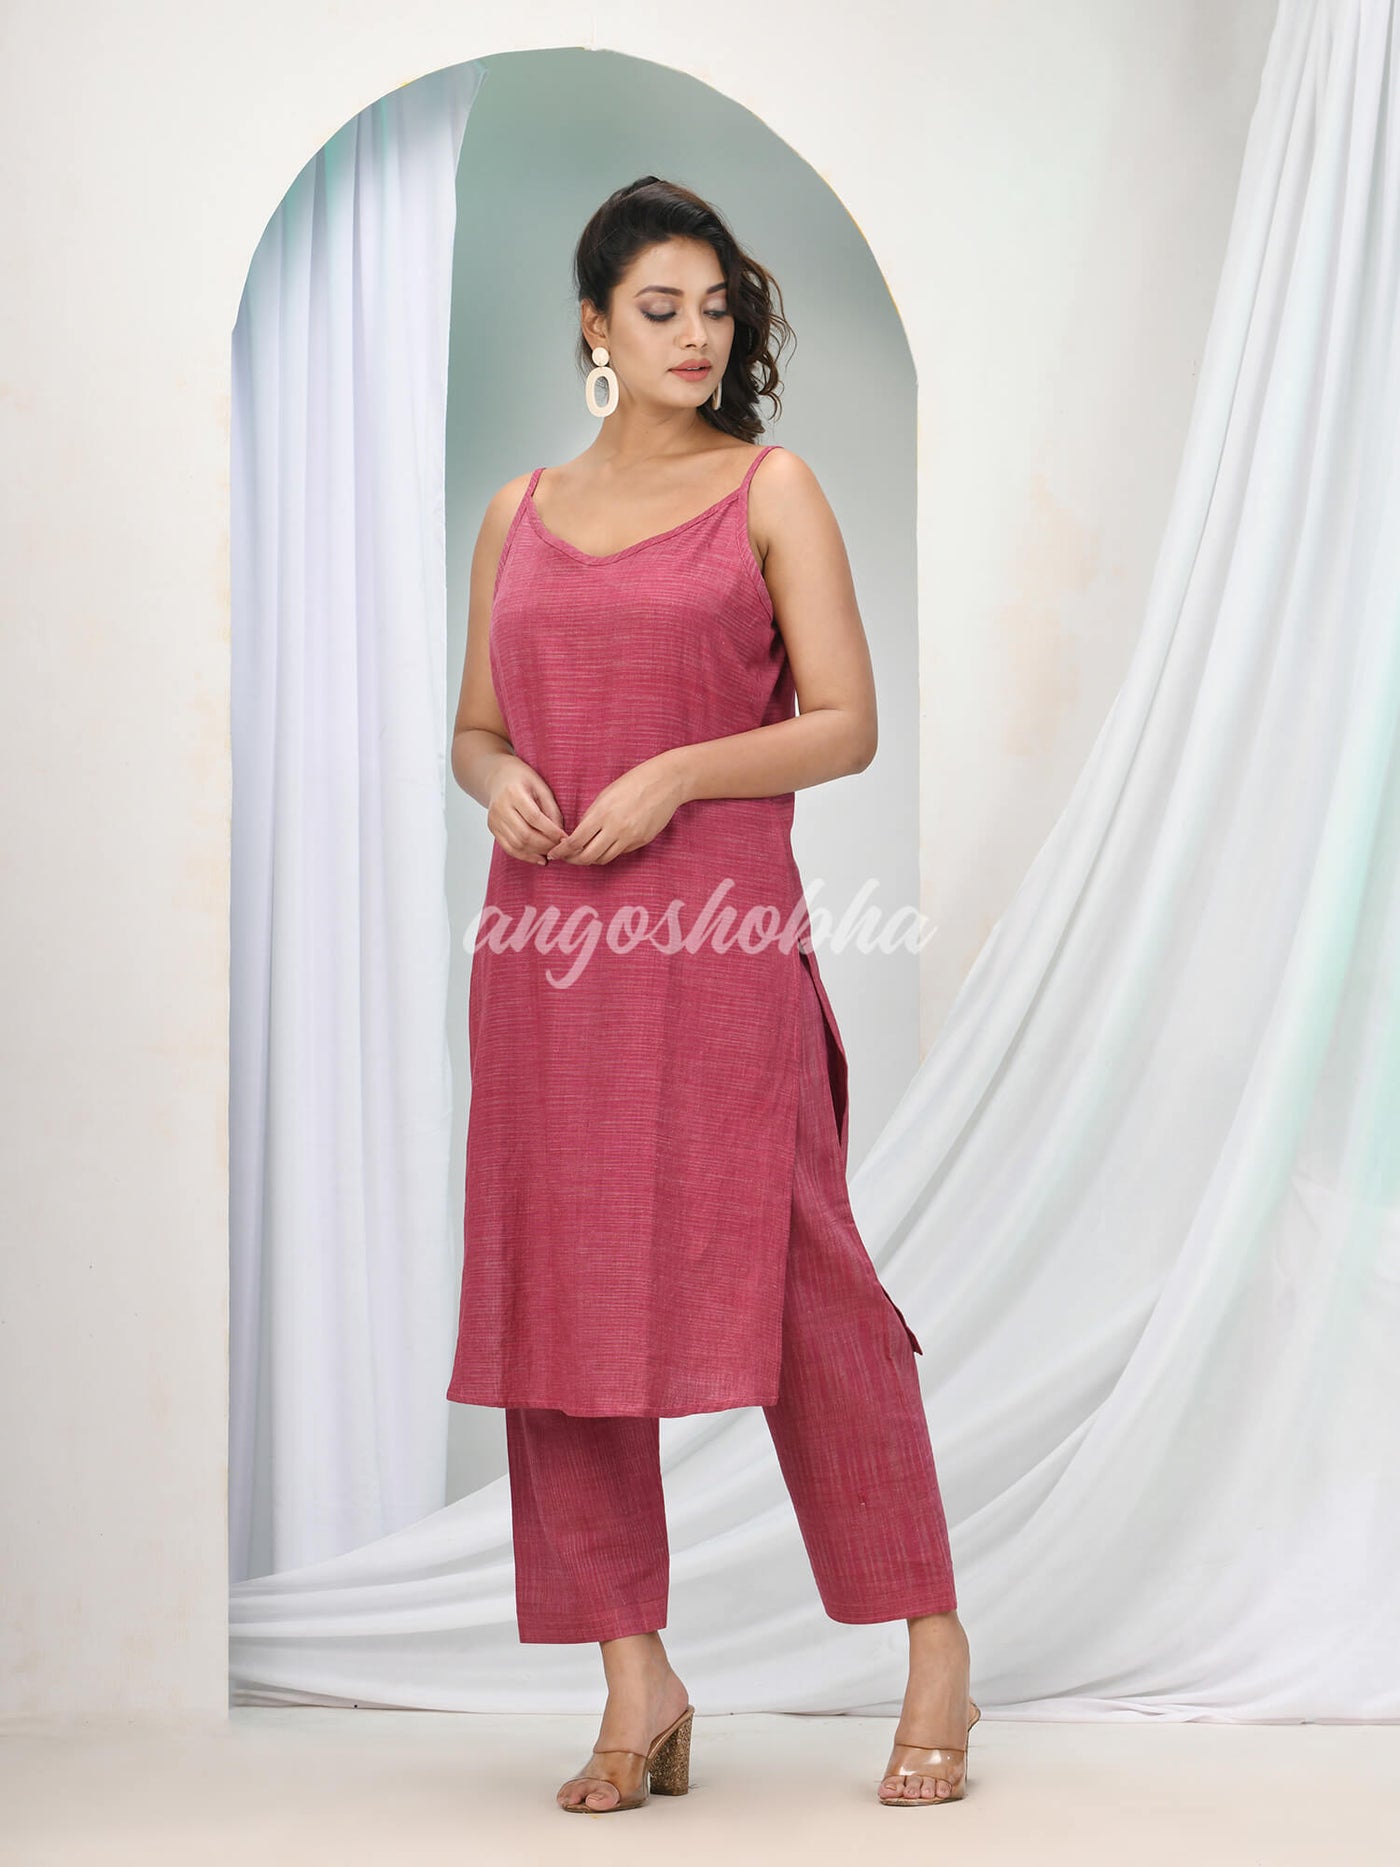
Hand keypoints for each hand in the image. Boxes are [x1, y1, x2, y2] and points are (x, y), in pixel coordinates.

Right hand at [486, 758, 566, 864]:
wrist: (498, 777)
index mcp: (513, 793)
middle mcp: (500, 807)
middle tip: (560, 848)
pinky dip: (525, 856)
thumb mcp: (541, 787)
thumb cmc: (523, 779)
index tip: (565, 838)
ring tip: (551, 853)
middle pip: (524, 834)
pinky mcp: (492, 828)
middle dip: (545, 845)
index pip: (534, 818)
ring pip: (516, 844)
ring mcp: (494, 819)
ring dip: (536, 852)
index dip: (551, 831)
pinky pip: (509, 848)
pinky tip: (538, 857)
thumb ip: (552, 809)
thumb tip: (560, 834)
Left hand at [547, 755, 686, 864]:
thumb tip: (579, 835)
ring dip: (591, 859)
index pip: (575, 841)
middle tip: (566, 858)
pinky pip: (620, 853)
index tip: (554, 853)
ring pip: (604, 859)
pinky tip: (605, 845)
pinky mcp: (641, 841)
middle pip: (588, 857)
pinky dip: (609, 852)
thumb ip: (592, 816)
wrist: (666, 782)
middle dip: (573, 860)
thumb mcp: (606, 794)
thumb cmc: (633, 782)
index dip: (562, 851)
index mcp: (602, 813)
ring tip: (583, 854)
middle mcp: (616, 829)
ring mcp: (630, 837)